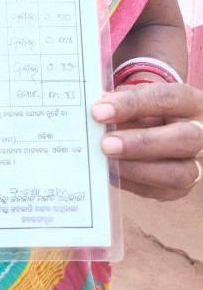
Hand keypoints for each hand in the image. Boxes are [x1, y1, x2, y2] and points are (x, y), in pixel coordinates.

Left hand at [92, 83, 202, 199]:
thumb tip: (98, 108)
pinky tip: (112, 174)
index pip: (165, 99)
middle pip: (182, 139)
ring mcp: (198, 164)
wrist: (170, 129)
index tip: (99, 111)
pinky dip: (135, 184)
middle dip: (141, 143)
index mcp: (190, 102)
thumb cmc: (151, 109)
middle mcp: (202, 133)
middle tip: (106, 144)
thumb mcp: (143, 97)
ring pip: (179, 174)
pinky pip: (164, 192)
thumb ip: (124, 100)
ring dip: (138, 169)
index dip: (131, 104)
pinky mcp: (185, 188)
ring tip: (107, 162)